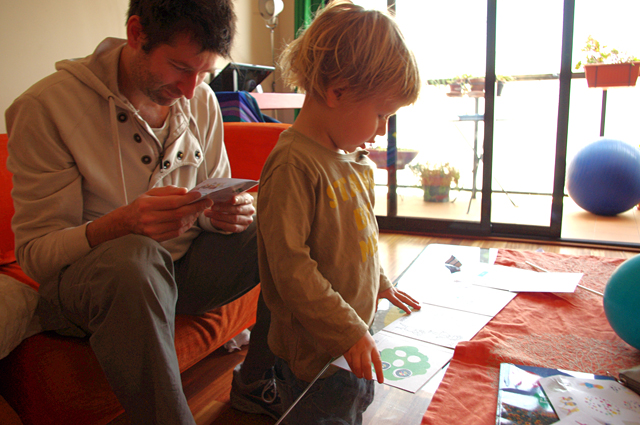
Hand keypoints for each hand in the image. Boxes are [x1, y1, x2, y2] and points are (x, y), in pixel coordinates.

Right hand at [87, 186, 211, 246]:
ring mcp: (153, 231)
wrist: (127, 222)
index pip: (172, 202)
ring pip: (179, 224)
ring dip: (192, 216)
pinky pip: (176, 232)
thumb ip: (168, 191)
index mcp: (147, 205)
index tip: (199, 195)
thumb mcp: (150, 193)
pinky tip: (191, 218)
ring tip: (199, 209)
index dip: (188, 199)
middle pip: (178, 214)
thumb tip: (185, 191)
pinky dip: (186, 225)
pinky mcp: (156, 239)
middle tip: (207, 202)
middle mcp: (149, 219)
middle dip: (195, 207)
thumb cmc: (141, 205)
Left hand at [203, 192, 254, 232]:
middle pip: (237, 210)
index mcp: (248, 199)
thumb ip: (225, 196)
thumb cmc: (229, 201)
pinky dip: (221, 224)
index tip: (232, 199)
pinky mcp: (242, 227)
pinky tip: (213, 220)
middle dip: (223, 208)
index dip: (238, 199)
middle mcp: (250, 210)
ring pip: (234, 219)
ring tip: (208, 213)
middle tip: (212, 207)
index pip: (244, 199)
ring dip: (220, 216)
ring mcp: (247, 220)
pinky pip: (232, 227)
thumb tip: (214, 196)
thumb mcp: (229, 196)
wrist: (232, 212)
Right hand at [344, 332, 383, 382]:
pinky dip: (353, 369)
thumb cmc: (362, 337)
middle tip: (368, 378)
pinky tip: (355, 370)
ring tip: (361, 375)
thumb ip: (372, 354)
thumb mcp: (371, 342)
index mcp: (372, 346)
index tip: (381, 381)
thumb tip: (373, 368)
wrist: (350, 327)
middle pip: (367, 366)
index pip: (377, 362)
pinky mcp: (347, 351)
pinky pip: (350, 364)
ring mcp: (355, 350)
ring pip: (357, 367)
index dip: (379, 373)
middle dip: (368, 375)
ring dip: (359, 374)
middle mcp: (364, 349)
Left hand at [378, 287, 420, 314]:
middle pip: (405, 298)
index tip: (410, 312)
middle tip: (419, 307)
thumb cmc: (376, 286)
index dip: (404, 307)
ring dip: (412, 299)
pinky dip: (409, 297)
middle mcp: (394, 292)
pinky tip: (412, 299)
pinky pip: (404, 293)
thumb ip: (375, 302)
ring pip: (406, 295)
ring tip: (418, 303)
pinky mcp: (396, 289)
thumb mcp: (374, 294)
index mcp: (389, 294)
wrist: (377, 277)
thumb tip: (374, 311)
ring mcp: (396, 290)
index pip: (398, 302)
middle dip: (412, 303)